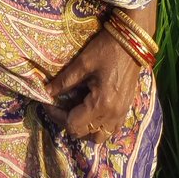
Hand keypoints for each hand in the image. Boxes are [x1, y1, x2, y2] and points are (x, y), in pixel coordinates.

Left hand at [44, 27, 139, 143]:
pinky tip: (91, 111)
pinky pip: (110, 129)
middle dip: (67, 121)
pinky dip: (98, 126)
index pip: (73, 123)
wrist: (131, 41)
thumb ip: (64, 81)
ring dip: (84, 129)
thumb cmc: (106, 49)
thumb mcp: (83, 63)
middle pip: (84, 133)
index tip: (47, 103)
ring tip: (75, 111)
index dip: (56, 115)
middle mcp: (112, 114)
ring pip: (98, 136)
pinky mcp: (125, 109)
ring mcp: (121, 113)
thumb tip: (46, 92)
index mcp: (101, 103)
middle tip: (58, 106)